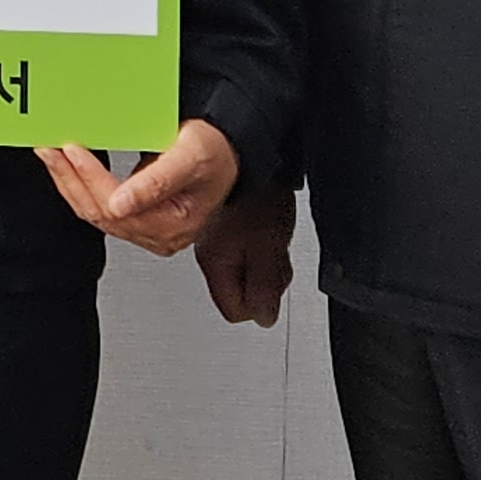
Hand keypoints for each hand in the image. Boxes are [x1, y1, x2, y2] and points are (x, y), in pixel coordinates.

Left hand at [37, 118, 239, 257]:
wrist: (223, 153)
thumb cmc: (213, 152)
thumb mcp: (191, 157)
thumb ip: (157, 181)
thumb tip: (120, 205)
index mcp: (174, 224)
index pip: (119, 207)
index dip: (91, 178)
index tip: (71, 150)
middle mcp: (158, 234)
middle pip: (101, 213)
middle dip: (70, 179)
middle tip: (49, 149)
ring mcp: (145, 229)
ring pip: (94, 213)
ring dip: (68, 182)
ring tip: (50, 154)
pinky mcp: (135, 219)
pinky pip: (98, 208)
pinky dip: (78, 186)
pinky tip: (65, 168)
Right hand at [193, 185, 296, 325]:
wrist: (251, 160)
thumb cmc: (258, 198)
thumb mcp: (268, 247)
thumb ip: (264, 287)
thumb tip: (264, 319)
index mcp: (213, 263)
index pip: (235, 311)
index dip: (258, 302)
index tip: (271, 283)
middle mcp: (207, 254)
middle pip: (240, 294)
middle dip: (263, 283)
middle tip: (273, 255)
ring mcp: (213, 240)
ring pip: (244, 274)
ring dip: (264, 264)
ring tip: (271, 238)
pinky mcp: (223, 227)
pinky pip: (245, 253)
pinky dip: (260, 246)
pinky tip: (266, 229)